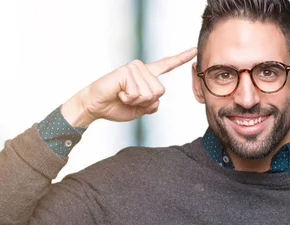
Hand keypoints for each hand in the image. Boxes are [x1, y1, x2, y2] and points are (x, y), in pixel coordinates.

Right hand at [62, 48, 197, 126]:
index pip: (167, 66)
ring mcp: (135, 68)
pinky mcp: (127, 71)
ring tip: (122, 95)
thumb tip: (157, 98)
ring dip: (135, 101)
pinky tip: (118, 92)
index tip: (194, 50)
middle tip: (128, 98)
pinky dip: (127, 98)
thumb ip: (152, 105)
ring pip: (150, 94)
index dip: (181, 58)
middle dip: (145, 102)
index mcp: (147, 76)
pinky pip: (137, 93)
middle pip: (160, 92)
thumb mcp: (140, 109)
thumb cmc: (115, 106)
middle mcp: (143, 69)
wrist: (95, 106)